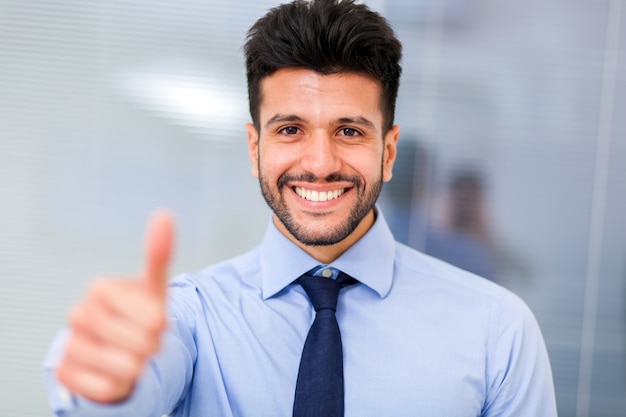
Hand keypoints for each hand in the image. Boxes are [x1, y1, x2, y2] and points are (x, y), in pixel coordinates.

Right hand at [56, 209, 174, 402]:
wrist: (113, 349)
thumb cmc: (137, 316)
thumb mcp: (153, 287)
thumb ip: (158, 254)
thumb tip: (163, 214)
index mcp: (100, 288)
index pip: (156, 319)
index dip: (163, 325)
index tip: (152, 319)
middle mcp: (78, 313)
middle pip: (144, 345)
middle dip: (151, 347)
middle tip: (141, 340)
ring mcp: (69, 344)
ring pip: (128, 368)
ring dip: (137, 367)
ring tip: (127, 355)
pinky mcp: (65, 374)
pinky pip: (111, 388)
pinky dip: (119, 385)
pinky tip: (110, 372)